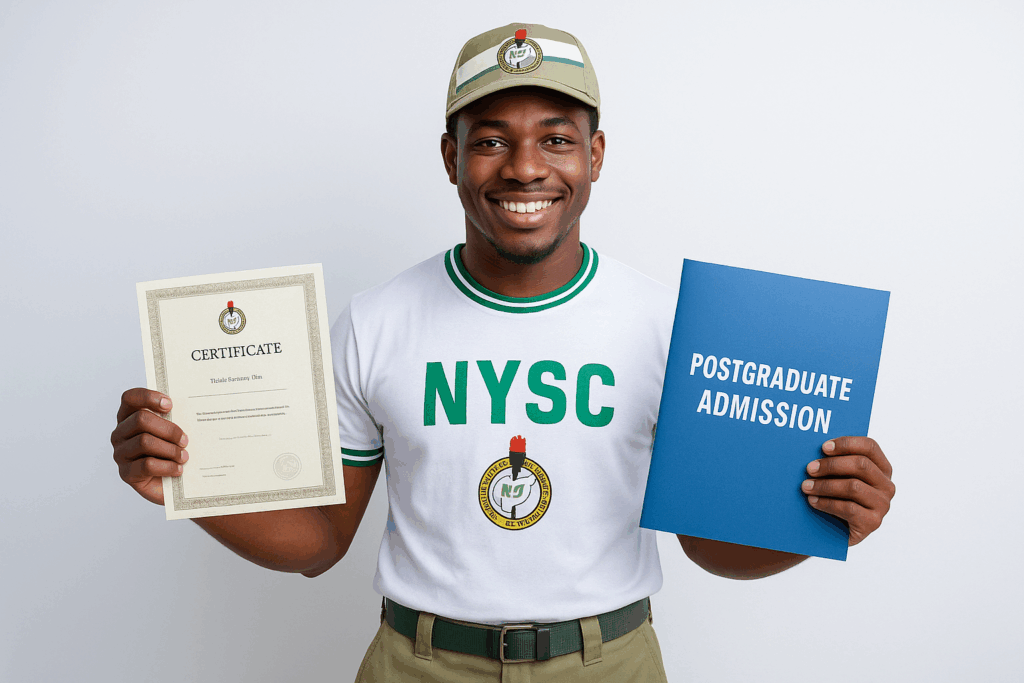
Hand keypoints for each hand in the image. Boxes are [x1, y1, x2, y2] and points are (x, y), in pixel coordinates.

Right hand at [110, 388, 188, 504]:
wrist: (173, 485)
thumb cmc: (172, 452)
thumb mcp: (173, 433)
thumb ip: (175, 419)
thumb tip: (191, 409)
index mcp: (129, 417)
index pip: (130, 398)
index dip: (148, 397)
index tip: (171, 405)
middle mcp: (120, 433)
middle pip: (141, 419)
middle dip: (169, 429)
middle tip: (186, 440)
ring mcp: (120, 454)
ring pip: (145, 442)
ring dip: (170, 449)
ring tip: (184, 456)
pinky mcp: (126, 473)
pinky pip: (147, 465)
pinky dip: (168, 466)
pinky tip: (178, 469)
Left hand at [802, 437, 894, 545]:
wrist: (836, 532)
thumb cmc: (836, 497)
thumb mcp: (839, 477)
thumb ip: (836, 462)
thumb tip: (814, 448)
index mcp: (882, 468)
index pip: (870, 447)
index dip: (846, 443)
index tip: (823, 447)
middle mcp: (886, 486)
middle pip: (861, 465)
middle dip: (831, 465)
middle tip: (809, 468)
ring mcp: (882, 505)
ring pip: (853, 486)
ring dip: (825, 485)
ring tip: (806, 486)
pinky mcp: (873, 522)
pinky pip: (848, 508)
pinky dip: (826, 503)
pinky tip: (813, 501)